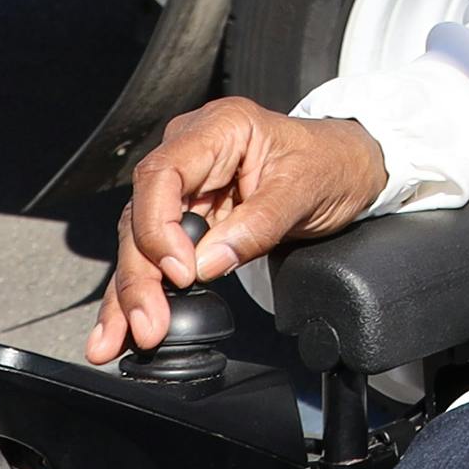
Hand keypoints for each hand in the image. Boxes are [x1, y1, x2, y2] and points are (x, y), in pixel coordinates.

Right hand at [84, 98, 387, 363]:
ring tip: (117, 338)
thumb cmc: (331, 164)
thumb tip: (206, 264)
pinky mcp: (189, 219)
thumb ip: (257, 225)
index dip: (160, 227)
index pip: (163, 175)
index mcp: (219, 129)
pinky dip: (141, 292)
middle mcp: (191, 154)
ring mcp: (187, 188)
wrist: (350, 168)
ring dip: (128, 292)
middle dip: (139, 274)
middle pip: (142, 214)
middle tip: (148, 323)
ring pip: (139, 241)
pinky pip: (156, 256)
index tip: (182, 271)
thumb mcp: (305, 190)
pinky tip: (121, 326)